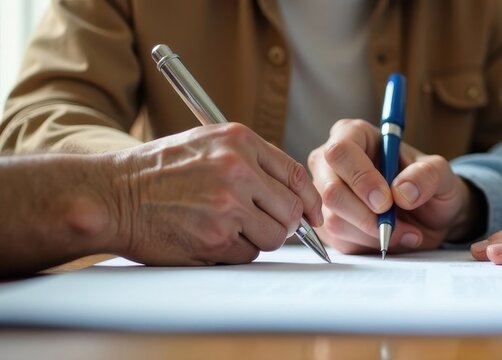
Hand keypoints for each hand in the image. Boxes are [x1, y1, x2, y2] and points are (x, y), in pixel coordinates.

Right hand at [106, 123, 321, 265]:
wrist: (110, 194)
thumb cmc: (156, 171)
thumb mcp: (206, 143)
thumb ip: (251, 160)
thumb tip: (294, 193)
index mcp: (239, 140)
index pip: (296, 174)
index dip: (310, 200)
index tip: (313, 215)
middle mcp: (238, 169)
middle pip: (292, 209)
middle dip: (284, 223)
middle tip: (259, 225)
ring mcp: (228, 204)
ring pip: (275, 236)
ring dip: (257, 239)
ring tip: (226, 228)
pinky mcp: (216, 237)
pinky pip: (248, 254)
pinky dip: (234, 253)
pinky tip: (208, 238)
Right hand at [307, 119, 474, 253]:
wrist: (429, 216)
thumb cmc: (429, 185)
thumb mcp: (441, 175)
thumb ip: (427, 175)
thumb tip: (402, 191)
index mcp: (356, 136)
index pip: (341, 151)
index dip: (361, 178)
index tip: (386, 201)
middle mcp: (333, 163)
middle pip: (330, 190)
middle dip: (365, 214)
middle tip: (393, 221)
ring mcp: (326, 194)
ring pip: (333, 220)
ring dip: (373, 232)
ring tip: (402, 230)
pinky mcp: (328, 225)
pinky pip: (339, 241)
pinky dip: (369, 244)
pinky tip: (389, 236)